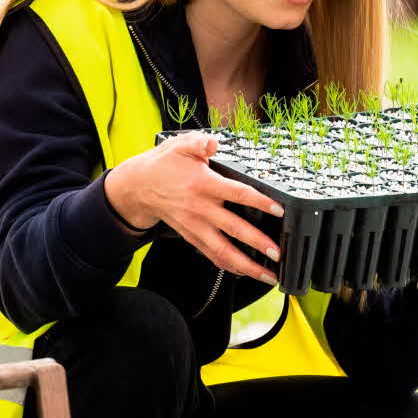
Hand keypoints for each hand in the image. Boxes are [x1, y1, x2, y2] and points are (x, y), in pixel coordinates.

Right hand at [104, 132, 284, 285]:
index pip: (237, 194)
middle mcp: (201, 209)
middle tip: (277, 253)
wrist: (138, 187)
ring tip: (268, 275)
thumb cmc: (164, 166)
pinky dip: (229, 266)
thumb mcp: (179, 146)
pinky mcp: (191, 236)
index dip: (259, 202)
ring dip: (247, 265)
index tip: (279, 209)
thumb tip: (213, 143)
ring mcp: (196, 226)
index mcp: (203, 185)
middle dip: (257, 243)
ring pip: (223, 250)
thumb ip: (198, 143)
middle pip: (234, 228)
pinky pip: (211, 255)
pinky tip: (245, 272)